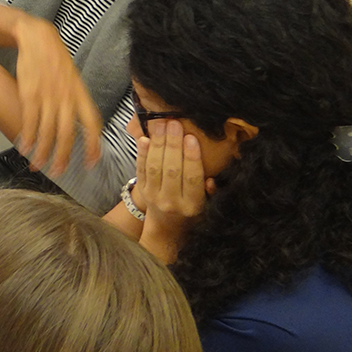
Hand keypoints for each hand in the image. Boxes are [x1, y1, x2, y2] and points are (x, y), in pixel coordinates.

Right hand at [11, 15, 102, 174]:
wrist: (38, 39)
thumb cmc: (55, 59)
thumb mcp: (73, 78)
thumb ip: (75, 100)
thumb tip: (76, 123)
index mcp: (80, 94)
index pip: (92, 124)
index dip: (94, 145)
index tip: (92, 162)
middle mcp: (67, 97)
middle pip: (68, 133)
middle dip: (64, 156)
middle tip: (59, 171)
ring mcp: (48, 96)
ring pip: (47, 131)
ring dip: (42, 151)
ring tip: (38, 165)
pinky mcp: (30, 94)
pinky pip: (29, 120)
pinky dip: (27, 136)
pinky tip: (24, 147)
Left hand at [135, 119, 210, 262]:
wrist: (167, 228)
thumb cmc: (192, 212)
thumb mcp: (208, 207)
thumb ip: (211, 192)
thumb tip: (212, 180)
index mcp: (192, 205)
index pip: (192, 179)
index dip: (191, 157)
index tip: (191, 137)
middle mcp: (171, 202)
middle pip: (171, 170)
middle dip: (172, 145)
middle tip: (174, 123)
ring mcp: (153, 196)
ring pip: (154, 167)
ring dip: (157, 143)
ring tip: (161, 124)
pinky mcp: (141, 191)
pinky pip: (140, 170)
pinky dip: (142, 153)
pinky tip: (144, 138)